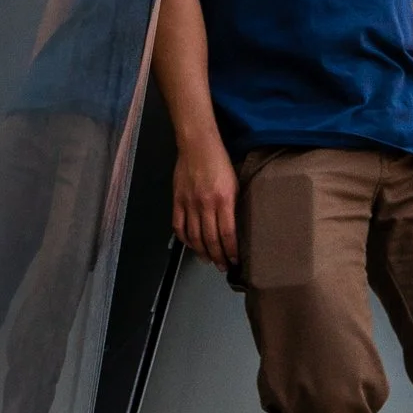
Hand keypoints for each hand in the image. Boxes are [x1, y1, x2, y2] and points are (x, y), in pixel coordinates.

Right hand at [171, 136, 237, 268]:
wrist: (198, 146)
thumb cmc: (220, 162)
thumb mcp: (235, 184)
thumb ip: (232, 206)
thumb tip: (233, 227)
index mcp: (223, 200)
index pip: (227, 234)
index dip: (231, 251)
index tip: (235, 260)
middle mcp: (206, 205)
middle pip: (211, 239)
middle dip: (218, 256)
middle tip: (223, 266)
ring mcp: (189, 204)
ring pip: (194, 236)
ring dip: (202, 252)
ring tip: (209, 260)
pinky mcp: (177, 201)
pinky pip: (179, 226)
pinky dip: (185, 239)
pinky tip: (191, 245)